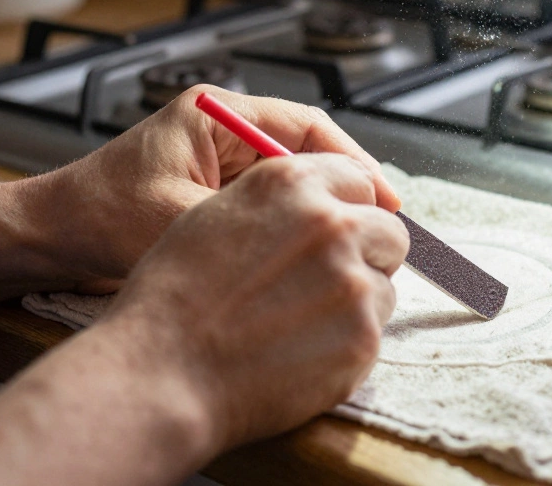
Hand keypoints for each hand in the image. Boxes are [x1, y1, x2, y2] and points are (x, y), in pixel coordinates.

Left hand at [18, 86, 399, 292]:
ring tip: (354, 240)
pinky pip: (267, 200)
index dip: (353, 162)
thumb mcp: (181, 221)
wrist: (45, 239)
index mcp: (214, 112)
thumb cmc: (99, 219)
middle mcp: (220, 126)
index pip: (306, 128)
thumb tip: (320, 233)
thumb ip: (250, 222)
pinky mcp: (210, 185)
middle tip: (381, 225)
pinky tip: (310, 252)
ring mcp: (216, 156)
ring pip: (290, 177)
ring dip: (320, 207)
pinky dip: (292, 222)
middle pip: (305, 150)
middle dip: (344, 186)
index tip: (383, 198)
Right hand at [97, 153, 409, 453]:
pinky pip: (375, 330)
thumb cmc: (175, 297)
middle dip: (367, 252)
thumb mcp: (215, 214)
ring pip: (385, 283)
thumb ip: (281, 202)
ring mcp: (352, 280)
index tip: (341, 231)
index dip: (350, 207)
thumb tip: (330, 205)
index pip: (359, 180)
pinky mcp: (362, 335)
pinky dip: (347, 341)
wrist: (163, 372)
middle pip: (388, 229)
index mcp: (291, 184)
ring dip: (356, 299)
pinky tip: (300, 350)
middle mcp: (330, 223)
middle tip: (324, 282)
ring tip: (298, 321)